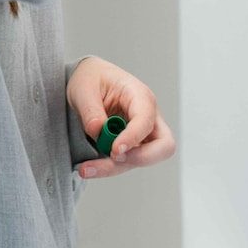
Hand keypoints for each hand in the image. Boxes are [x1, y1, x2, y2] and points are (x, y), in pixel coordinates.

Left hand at [66, 56, 174, 179]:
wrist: (88, 82)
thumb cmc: (92, 78)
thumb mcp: (83, 88)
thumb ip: (90, 110)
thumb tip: (98, 131)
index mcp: (140, 95)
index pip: (146, 120)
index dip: (134, 137)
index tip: (114, 150)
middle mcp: (148, 117)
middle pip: (164, 146)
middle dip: (140, 158)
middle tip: (113, 157)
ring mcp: (142, 133)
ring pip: (142, 159)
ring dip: (115, 167)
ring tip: (86, 169)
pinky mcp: (132, 146)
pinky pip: (127, 162)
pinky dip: (109, 167)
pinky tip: (88, 167)